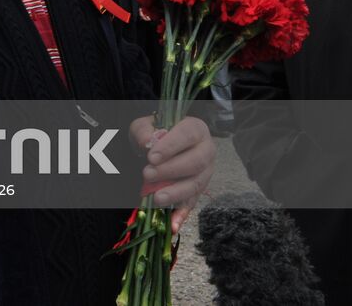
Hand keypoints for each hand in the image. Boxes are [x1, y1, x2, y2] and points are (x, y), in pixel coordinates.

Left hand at [130, 115, 213, 231]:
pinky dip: (181, 215)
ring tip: (155, 198)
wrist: (159, 144)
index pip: (187, 136)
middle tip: (147, 174)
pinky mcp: (197, 192)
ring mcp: (205, 173)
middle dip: (170, 171)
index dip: (171, 147)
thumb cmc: (154, 132)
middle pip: (195, 163)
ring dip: (175, 193)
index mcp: (196, 129)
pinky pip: (191, 204)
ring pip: (195, 185)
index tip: (152, 157)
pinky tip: (172, 226)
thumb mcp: (145, 125)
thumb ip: (145, 132)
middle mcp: (206, 151)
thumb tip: (148, 144)